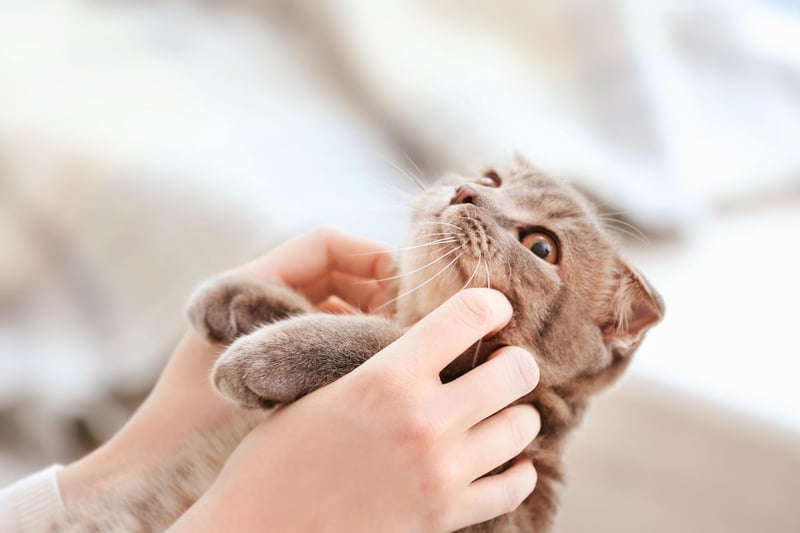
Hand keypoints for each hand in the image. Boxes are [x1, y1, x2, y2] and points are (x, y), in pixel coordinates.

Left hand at [57, 227, 394, 502]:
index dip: (371, 259)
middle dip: (376, 290)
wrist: (157, 473)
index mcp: (249, 283)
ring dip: (365, 318)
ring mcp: (261, 330)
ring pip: (330, 306)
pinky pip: (317, 336)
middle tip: (408, 324)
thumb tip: (402, 322)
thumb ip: (337, 338)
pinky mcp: (267, 361)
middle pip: (333, 273)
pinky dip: (346, 343)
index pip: (326, 245)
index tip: (407, 292)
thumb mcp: (276, 373)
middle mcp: (255, 299)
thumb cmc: (205, 422)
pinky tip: (367, 369)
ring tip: (394, 347)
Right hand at [171, 289, 540, 532]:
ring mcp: (441, 471)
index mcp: (388, 376)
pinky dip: (516, 469)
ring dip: (516, 413)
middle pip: (514, 371)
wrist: (258, 530)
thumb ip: (380, 368)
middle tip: (502, 364)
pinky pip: (514, 486)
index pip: (468, 316)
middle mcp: (425, 419)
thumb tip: (423, 348)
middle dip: (514, 361)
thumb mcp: (319, 391)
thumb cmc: (277, 457)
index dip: (490, 305)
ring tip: (499, 411)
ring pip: (523, 425)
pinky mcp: (446, 516)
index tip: (494, 311)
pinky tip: (501, 459)